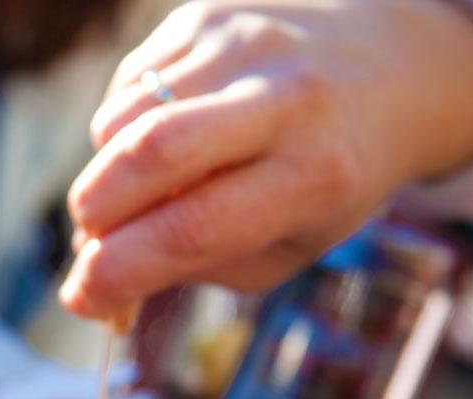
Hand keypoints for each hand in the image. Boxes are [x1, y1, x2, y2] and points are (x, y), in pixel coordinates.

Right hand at [61, 0, 472, 320]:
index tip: (82, 297)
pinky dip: (120, 130)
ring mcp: (241, 44)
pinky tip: (159, 138)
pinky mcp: (206, 15)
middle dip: (94, 213)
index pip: (193, 229)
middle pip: (150, 153)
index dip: (119, 272)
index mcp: (314, 176)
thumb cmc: (328, 179)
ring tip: (140, 190)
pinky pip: (126, 86)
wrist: (389, 67)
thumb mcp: (289, 243)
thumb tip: (100, 286)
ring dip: (106, 173)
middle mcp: (283, 99)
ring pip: (123, 119)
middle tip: (90, 242)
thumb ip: (199, 268)